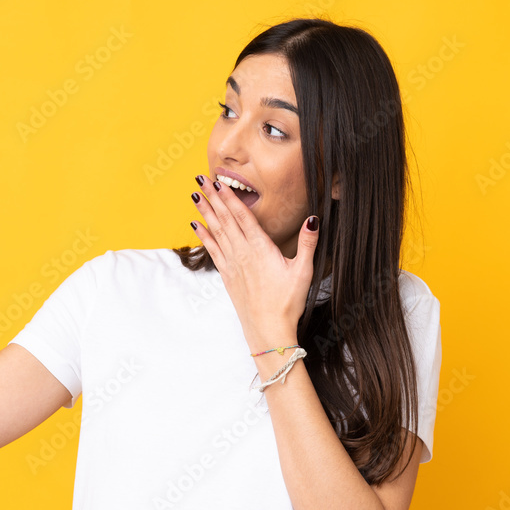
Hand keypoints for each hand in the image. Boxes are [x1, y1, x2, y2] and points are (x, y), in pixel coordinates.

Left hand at [190, 175, 319, 351]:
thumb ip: (308, 244)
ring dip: (205, 212)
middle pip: (225, 219)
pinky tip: (196, 226)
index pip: (243, 217)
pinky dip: (204, 236)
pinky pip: (212, 250)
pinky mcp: (227, 276)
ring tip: (195, 195)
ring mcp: (232, 264)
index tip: (219, 181)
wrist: (268, 330)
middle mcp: (243, 253)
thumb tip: (314, 219)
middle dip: (213, 197)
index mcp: (261, 249)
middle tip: (200, 178)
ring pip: (216, 232)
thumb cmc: (287, 303)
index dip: (230, 197)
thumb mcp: (304, 272)